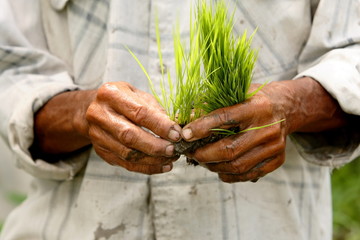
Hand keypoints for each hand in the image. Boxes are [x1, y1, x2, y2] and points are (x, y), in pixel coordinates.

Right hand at [85, 82, 181, 173]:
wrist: (93, 109)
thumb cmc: (123, 100)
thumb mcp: (139, 95)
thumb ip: (155, 110)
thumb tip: (175, 129)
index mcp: (111, 94)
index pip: (139, 113)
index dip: (160, 126)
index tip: (177, 134)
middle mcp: (100, 114)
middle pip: (130, 136)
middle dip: (155, 146)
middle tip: (174, 150)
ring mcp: (98, 135)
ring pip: (128, 153)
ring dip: (153, 159)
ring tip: (171, 158)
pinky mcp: (101, 151)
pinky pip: (126, 164)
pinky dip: (147, 167)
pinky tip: (162, 166)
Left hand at [181, 77, 346, 181]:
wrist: (286, 108)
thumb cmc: (254, 100)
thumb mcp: (236, 94)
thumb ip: (212, 105)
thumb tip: (184, 120)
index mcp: (256, 107)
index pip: (225, 119)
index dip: (202, 128)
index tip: (185, 134)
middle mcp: (268, 128)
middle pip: (230, 149)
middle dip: (204, 154)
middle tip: (191, 153)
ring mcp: (274, 147)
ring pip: (237, 166)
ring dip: (214, 166)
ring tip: (202, 160)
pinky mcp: (277, 160)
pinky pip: (248, 175)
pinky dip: (229, 175)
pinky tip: (219, 168)